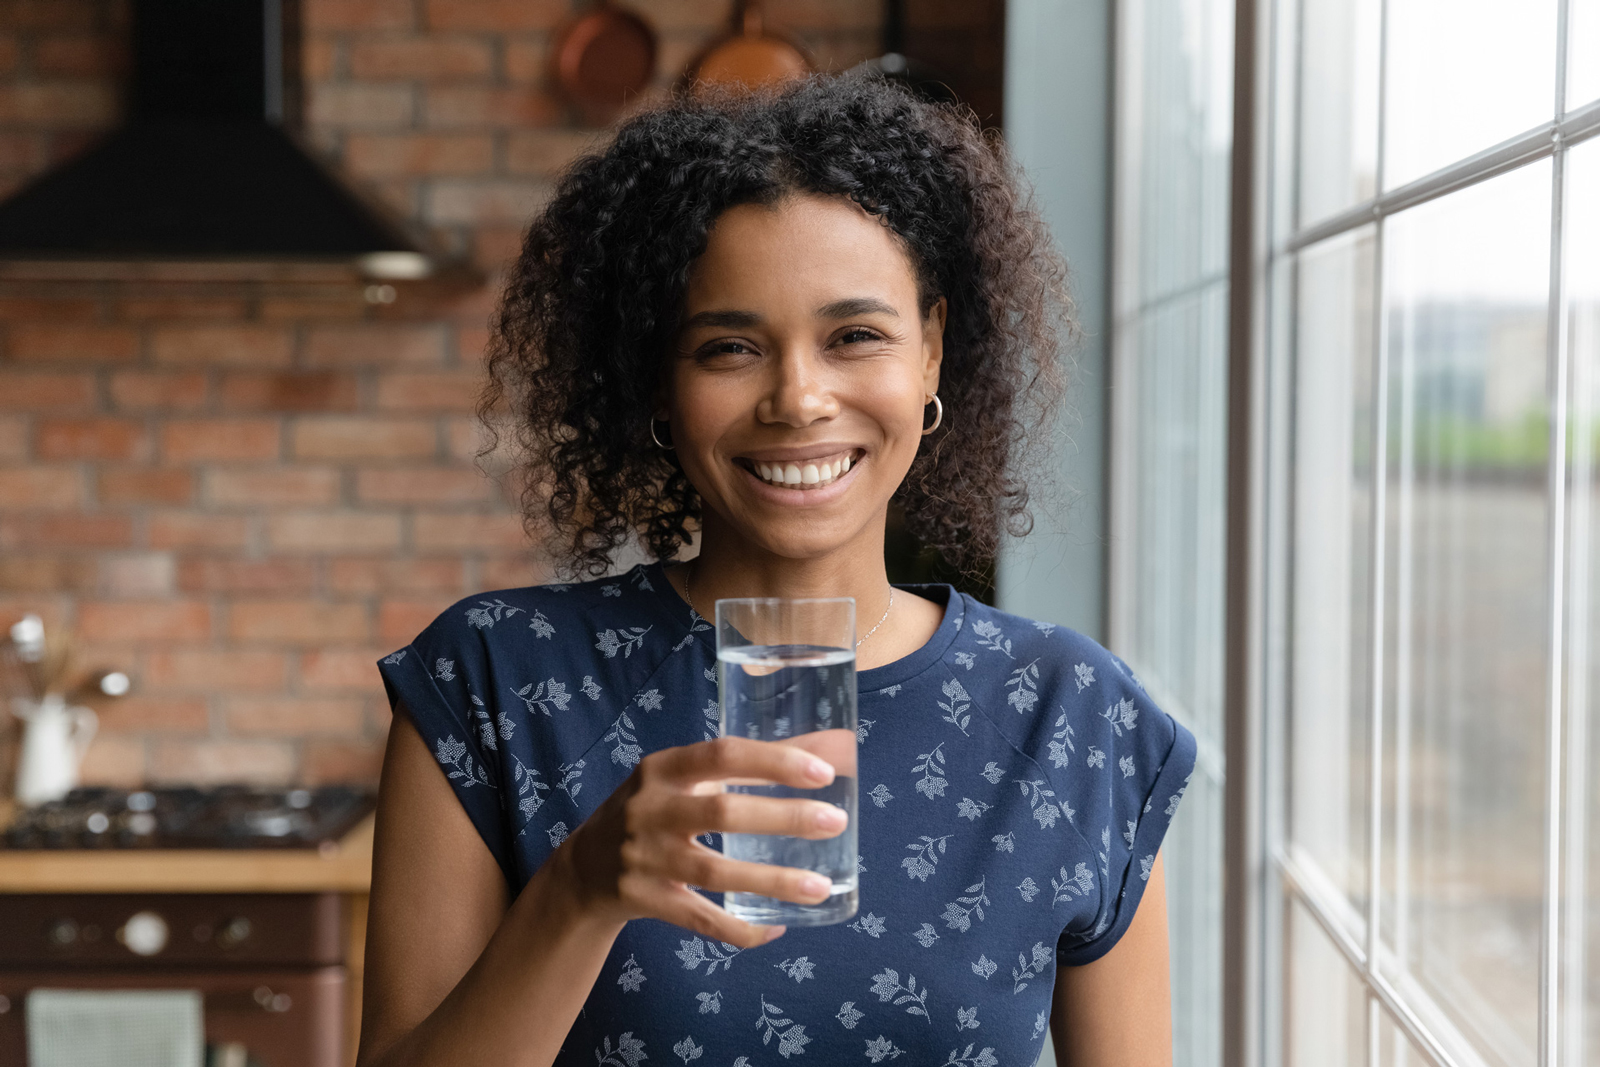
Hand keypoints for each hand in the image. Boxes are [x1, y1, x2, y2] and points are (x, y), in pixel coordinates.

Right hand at [553, 735, 847, 946]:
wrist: (583, 870)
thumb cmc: (652, 812)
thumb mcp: (683, 779)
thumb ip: (749, 766)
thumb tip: (831, 747)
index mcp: (662, 768)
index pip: (722, 754)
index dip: (774, 761)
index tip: (823, 772)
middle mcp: (649, 809)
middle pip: (722, 812)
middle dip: (783, 817)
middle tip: (834, 822)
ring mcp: (644, 857)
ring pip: (715, 872)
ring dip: (772, 880)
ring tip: (820, 888)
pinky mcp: (644, 900)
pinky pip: (700, 919)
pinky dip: (740, 928)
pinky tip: (777, 926)